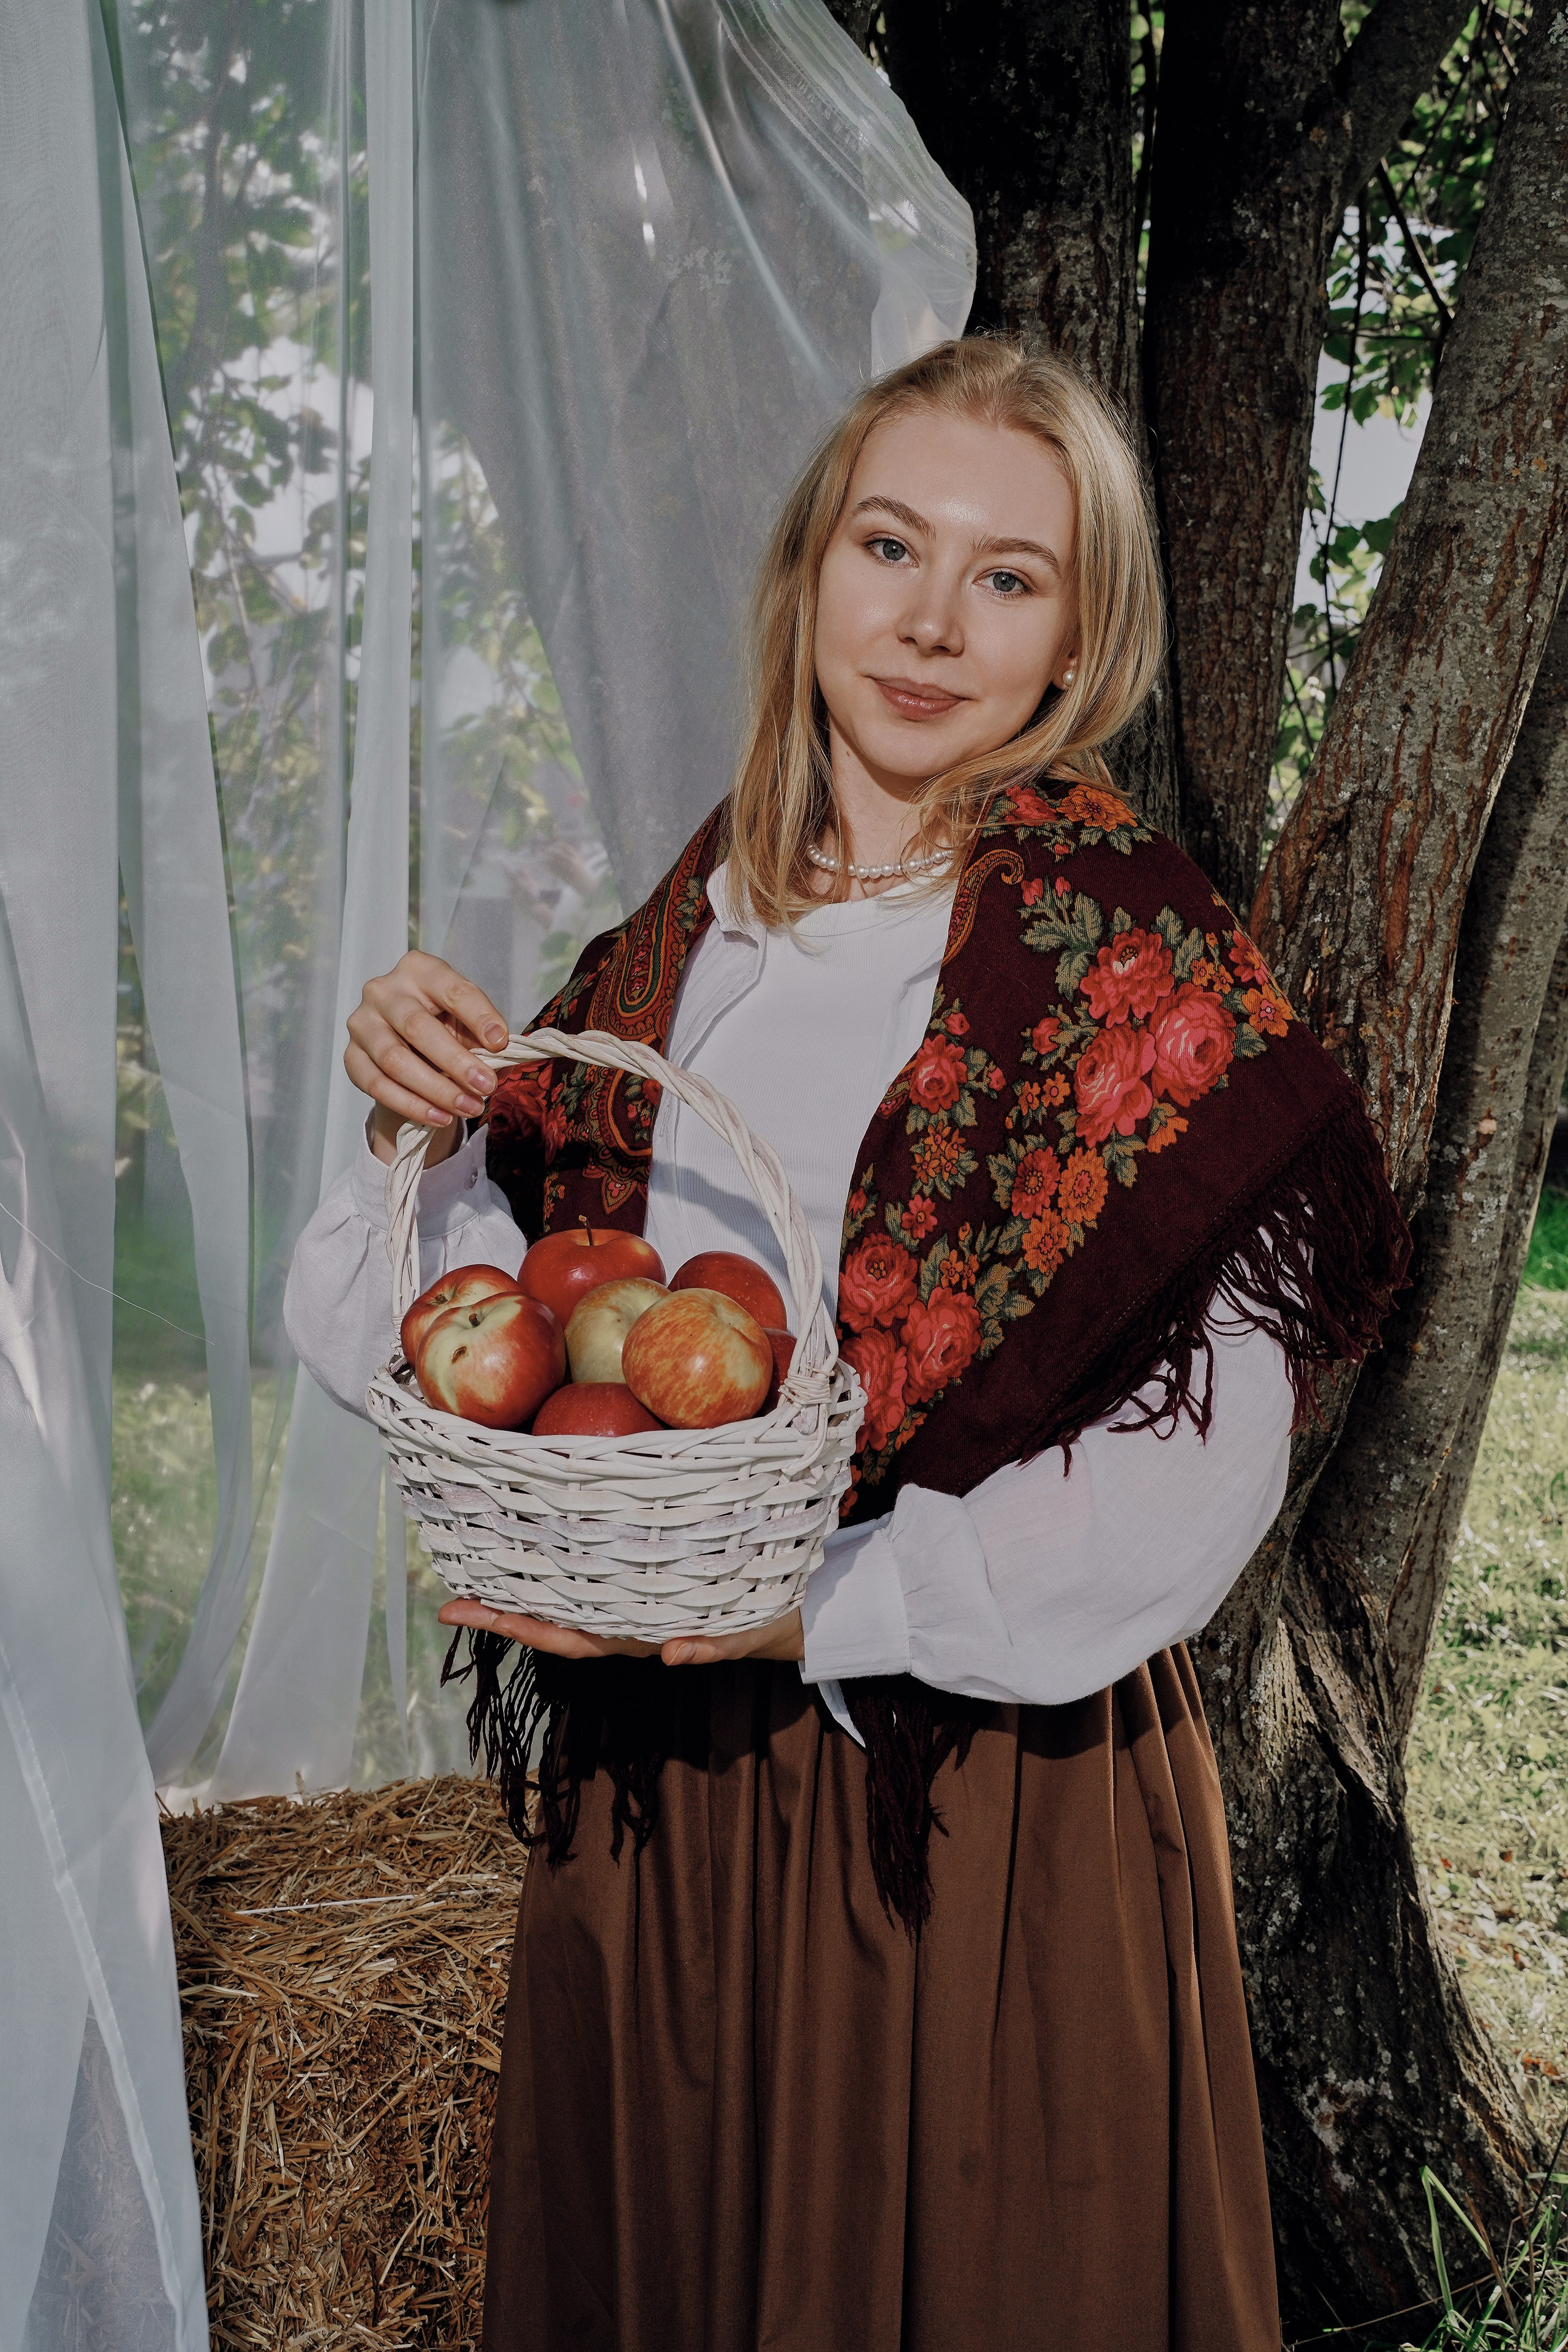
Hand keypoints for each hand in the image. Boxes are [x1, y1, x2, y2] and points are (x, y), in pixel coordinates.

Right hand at [345, 950, 509, 1159]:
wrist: (406, 1043)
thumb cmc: (443, 1023)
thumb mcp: (465, 1021)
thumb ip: (481, 1034)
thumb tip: (504, 1054)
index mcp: (419, 970)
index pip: (453, 991)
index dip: (479, 1017)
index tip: (501, 1044)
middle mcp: (383, 990)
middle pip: (418, 1027)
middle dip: (456, 1062)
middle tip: (486, 1086)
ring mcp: (362, 1023)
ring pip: (395, 1060)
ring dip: (435, 1089)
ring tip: (468, 1108)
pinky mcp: (351, 1056)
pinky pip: (378, 1085)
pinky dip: (412, 1105)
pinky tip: (441, 1117)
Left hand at [437, 1596, 804, 1666]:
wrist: (786, 1616)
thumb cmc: (762, 1623)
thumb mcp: (743, 1635)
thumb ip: (713, 1646)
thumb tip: (674, 1654)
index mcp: (636, 1636)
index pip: (566, 1635)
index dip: (514, 1625)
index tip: (463, 1611)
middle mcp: (621, 1621)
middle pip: (550, 1619)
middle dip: (500, 1610)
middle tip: (450, 1599)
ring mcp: (629, 1604)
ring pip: (565, 1599)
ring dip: (523, 1588)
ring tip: (479, 1568)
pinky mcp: (643, 1581)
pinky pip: (591, 1575)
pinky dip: (558, 1566)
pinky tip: (534, 1545)